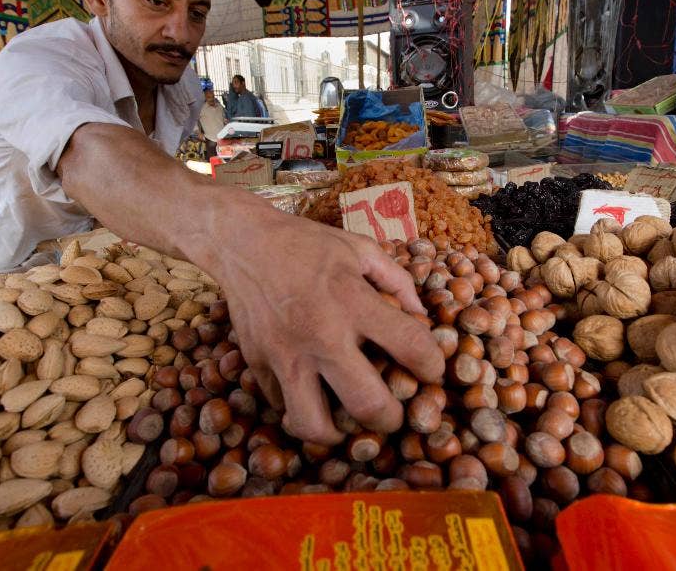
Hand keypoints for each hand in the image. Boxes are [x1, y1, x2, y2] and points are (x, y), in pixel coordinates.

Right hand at [212, 212, 443, 443]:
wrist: (242, 242)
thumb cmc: (307, 244)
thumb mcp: (360, 249)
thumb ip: (397, 282)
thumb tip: (421, 320)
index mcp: (352, 300)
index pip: (411, 347)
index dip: (433, 366)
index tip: (431, 370)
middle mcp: (320, 334)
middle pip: (368, 405)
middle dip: (392, 420)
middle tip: (394, 412)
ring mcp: (285, 355)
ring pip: (314, 425)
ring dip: (338, 433)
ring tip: (347, 420)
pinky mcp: (257, 365)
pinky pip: (283, 407)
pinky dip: (302, 408)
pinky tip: (314, 393)